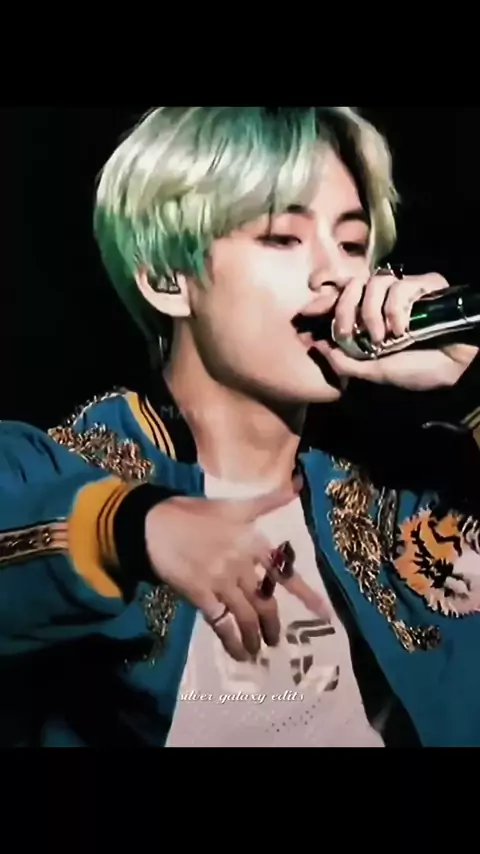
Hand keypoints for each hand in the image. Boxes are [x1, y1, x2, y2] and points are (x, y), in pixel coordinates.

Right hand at [145, 482, 300, 661]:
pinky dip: (231, 641)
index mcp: (252, 543)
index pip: (285, 572)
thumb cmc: (194, 513)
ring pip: (246, 617)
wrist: (154, 524)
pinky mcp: (200, 595)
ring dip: (254, 637)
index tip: (324, 613)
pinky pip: (221, 624)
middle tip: (275, 639)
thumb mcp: (234, 506)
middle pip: (265, 603)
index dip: (305, 594)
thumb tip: (295, 487)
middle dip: (272, 625)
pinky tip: (237, 652)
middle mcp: (241, 564)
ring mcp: (220, 581)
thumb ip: (267, 502)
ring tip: (257, 650)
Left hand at [314, 270, 477, 390]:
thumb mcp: (375, 372)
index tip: (306, 311)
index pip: (342, 298)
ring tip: (381, 338)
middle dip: (343, 309)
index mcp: (372, 318)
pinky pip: (399, 286)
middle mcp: (385, 301)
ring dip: (371, 314)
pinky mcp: (425, 285)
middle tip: (349, 332)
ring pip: (373, 284)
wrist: (456, 369)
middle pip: (352, 285)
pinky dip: (395, 311)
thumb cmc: (420, 370)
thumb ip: (345, 363)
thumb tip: (318, 348)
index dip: (323, 300)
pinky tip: (402, 330)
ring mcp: (405, 290)